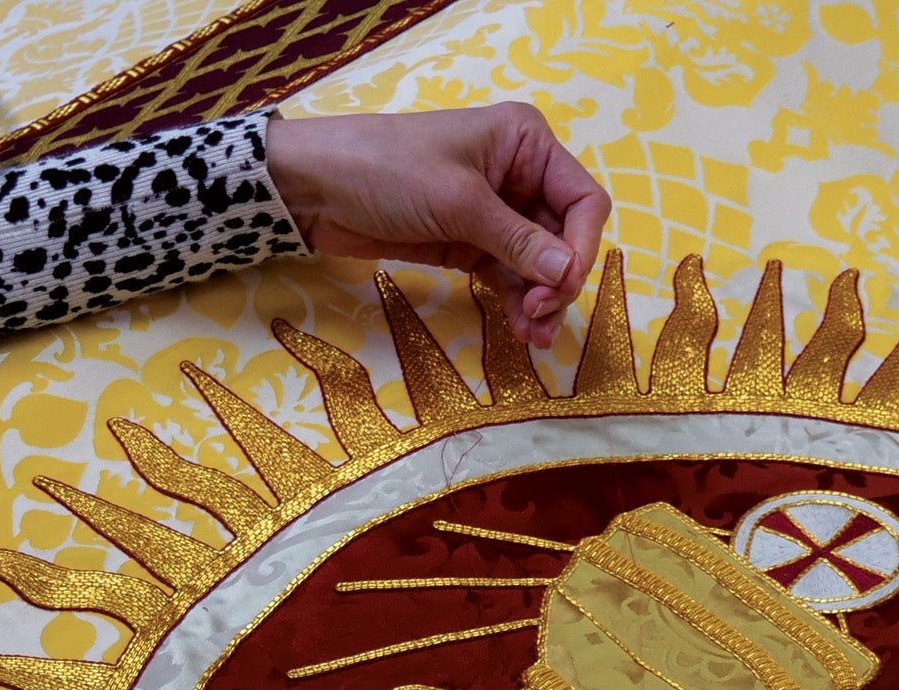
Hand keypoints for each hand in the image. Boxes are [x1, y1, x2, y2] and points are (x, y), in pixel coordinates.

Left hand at [265, 103, 610, 347]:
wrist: (315, 188)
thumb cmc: (387, 171)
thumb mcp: (458, 202)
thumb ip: (516, 240)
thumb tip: (567, 273)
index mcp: (526, 144)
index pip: (582, 200)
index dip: (580, 247)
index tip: (560, 287)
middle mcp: (519, 175)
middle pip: (564, 237)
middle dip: (558, 279)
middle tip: (540, 315)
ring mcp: (496, 213)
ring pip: (539, 264)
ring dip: (540, 300)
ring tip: (533, 336)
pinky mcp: (471, 244)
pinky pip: (509, 277)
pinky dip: (516, 302)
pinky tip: (520, 329)